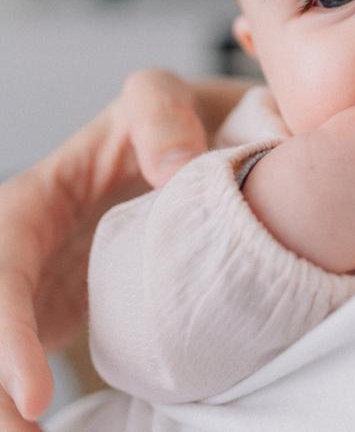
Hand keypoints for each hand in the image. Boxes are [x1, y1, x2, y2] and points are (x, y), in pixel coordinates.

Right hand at [0, 69, 248, 422]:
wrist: (192, 132)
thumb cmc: (171, 115)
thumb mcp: (161, 97)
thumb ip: (161, 115)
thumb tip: (172, 169)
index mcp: (37, 200)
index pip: (1, 267)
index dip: (6, 331)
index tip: (31, 394)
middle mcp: (27, 247)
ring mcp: (42, 282)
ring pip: (7, 348)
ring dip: (7, 406)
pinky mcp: (65, 304)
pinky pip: (34, 357)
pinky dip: (30, 400)